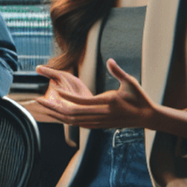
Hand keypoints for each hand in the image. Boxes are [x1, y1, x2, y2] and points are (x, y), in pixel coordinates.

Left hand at [34, 59, 156, 129]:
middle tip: (39, 101)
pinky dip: (68, 121)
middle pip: (73, 114)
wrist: (147, 117)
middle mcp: (101, 115)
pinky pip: (80, 125)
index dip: (68, 98)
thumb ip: (118, 72)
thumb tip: (110, 60)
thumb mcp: (130, 82)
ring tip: (44, 109)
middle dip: (54, 108)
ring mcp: (100, 122)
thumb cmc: (139, 98)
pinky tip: (60, 117)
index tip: (55, 91)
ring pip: (74, 122)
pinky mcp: (100, 126)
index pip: (83, 102)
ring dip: (57, 115)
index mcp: (108, 103)